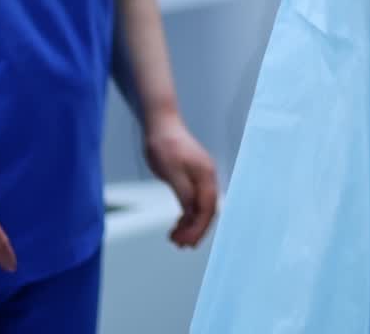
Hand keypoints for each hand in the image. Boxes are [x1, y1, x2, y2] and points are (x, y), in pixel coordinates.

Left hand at [144, 113, 218, 247]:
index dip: (198, 228)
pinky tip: (177, 223)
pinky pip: (195, 200)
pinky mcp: (193, 175)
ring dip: (191, 224)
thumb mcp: (171, 172)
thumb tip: (192, 213)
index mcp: (206, 175)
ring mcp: (201, 175)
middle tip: (179, 245)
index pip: (207, 209)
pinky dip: (188, 214)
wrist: (161, 125)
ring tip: (175, 237)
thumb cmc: (165, 146)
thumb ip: (184, 193)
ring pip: (201, 206)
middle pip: (208, 210)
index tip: (185, 243)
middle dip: (196, 230)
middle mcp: (208, 176)